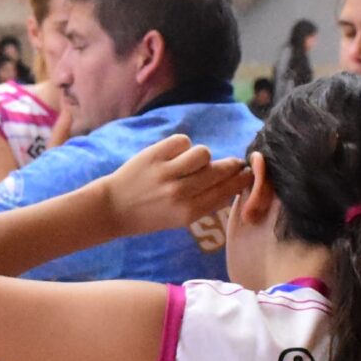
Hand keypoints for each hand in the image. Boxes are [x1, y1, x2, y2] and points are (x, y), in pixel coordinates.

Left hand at [101, 135, 248, 238]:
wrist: (113, 208)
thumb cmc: (150, 216)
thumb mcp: (180, 219)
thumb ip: (205, 202)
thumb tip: (233, 183)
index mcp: (188, 212)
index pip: (224, 191)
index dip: (240, 180)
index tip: (247, 174)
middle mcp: (180, 193)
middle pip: (218, 170)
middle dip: (230, 165)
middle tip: (233, 163)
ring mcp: (166, 172)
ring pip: (202, 153)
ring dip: (201, 157)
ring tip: (192, 163)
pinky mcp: (153, 155)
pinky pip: (182, 141)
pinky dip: (182, 146)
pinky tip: (175, 155)